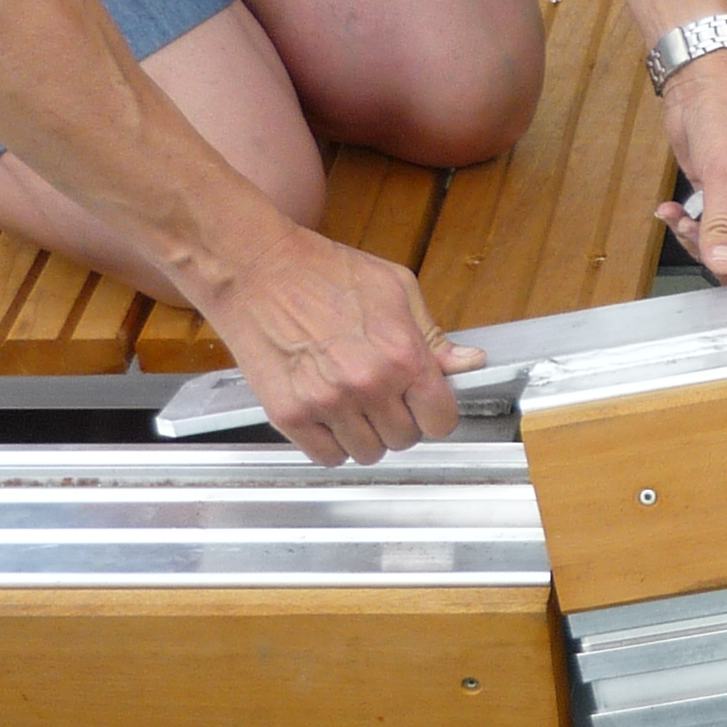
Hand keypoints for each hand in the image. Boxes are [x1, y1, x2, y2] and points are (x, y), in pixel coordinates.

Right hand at [196, 219, 483, 465]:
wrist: (257, 269)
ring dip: (365, 435)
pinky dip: (331, 443)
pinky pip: (326, 457)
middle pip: (404, 439)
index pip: (441, 420)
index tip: (425, 405)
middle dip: (400, 420)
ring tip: (353, 403)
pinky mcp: (289, 415)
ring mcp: (326, 404)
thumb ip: (433, 336)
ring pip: (367, 453)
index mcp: (402, 355)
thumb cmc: (325, 271)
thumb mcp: (396, 289)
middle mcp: (368, 385)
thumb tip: (469, 364)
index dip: (435, 413)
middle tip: (383, 396)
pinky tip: (328, 414)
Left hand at [653, 48, 726, 282]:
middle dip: (722, 258)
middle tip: (701, 240)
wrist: (702, 84)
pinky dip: (687, 226)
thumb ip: (724, 226)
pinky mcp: (724, 202)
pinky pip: (709, 232)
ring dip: (699, 241)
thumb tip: (724, 264)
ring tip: (684, 218)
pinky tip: (673, 210)